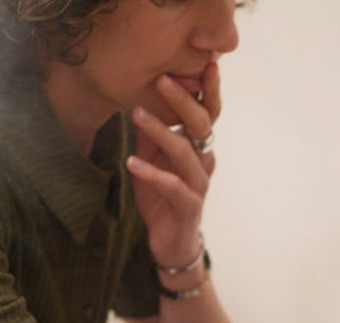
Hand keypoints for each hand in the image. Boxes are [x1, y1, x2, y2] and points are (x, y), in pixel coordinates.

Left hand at [126, 63, 220, 268]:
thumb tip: (140, 103)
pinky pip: (171, 186)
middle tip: (162, 80)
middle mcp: (204, 162)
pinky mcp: (188, 206)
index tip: (203, 62)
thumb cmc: (163, 199)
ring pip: (184, 153)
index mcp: (199, 148)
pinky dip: (151, 173)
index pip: (207, 112)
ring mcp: (198, 185)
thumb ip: (152, 136)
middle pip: (200, 125)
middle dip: (183, 101)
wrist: (171, 243)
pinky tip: (132, 163)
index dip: (207, 89)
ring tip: (137, 114)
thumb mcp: (153, 161)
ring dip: (160, 132)